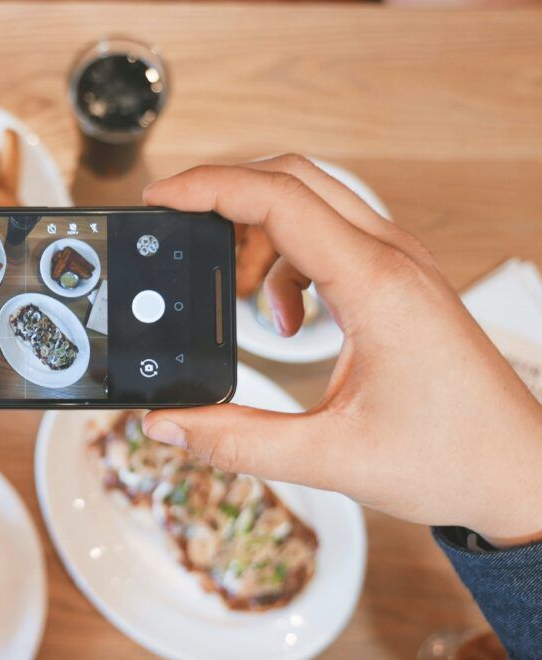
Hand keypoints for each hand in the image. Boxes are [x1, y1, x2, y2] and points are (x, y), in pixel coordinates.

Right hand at [142, 155, 541, 545]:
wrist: (519, 472)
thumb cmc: (451, 458)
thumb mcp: (330, 457)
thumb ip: (237, 441)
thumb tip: (168, 423)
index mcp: (375, 285)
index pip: (279, 199)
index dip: (209, 188)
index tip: (160, 198)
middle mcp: (391, 259)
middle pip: (293, 179)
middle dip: (225, 197)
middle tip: (180, 231)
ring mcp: (399, 264)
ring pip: (310, 204)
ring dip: (257, 234)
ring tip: (236, 296)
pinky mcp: (398, 281)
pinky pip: (328, 238)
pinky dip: (286, 263)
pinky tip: (286, 318)